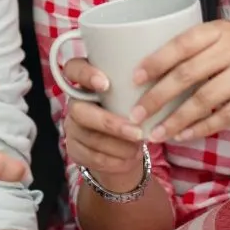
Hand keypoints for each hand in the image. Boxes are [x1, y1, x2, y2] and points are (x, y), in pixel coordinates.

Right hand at [62, 58, 145, 189]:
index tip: (105, 84)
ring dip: (118, 146)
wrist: (123, 146)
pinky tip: (130, 159)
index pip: (73, 69)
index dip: (84, 75)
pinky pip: (91, 157)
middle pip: (79, 111)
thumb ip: (135, 86)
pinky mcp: (74, 149)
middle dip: (110, 123)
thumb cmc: (131, 110)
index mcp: (86, 81)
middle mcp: (74, 102)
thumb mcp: (132, 94)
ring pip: (89, 137)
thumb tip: (158, 85)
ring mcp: (71, 127)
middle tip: (137, 132)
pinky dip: (114, 160)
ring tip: (139, 147)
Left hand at [131, 20, 229, 142]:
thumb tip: (147, 77)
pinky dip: (201, 128)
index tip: (133, 79)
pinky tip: (183, 136)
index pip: (181, 42)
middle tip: (136, 116)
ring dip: (176, 120)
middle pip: (187, 73)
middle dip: (157, 97)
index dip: (155, 61)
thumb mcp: (226, 50)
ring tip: (156, 135)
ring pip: (204, 98)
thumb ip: (197, 56)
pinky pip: (226, 115)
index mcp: (219, 29)